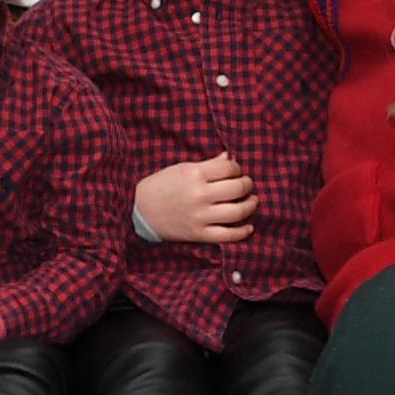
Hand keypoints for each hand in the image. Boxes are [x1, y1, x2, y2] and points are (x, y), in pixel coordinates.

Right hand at [137, 152, 257, 243]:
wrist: (142, 210)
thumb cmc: (163, 185)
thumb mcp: (183, 168)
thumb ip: (209, 164)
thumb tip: (230, 158)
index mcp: (194, 174)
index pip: (230, 168)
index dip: (238, 169)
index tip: (236, 171)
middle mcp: (199, 195)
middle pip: (238, 189)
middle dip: (247, 185)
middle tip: (247, 185)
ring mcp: (200, 216)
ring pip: (238, 212)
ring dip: (250, 205)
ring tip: (252, 201)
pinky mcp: (199, 234)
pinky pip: (228, 235)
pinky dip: (242, 232)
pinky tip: (248, 226)